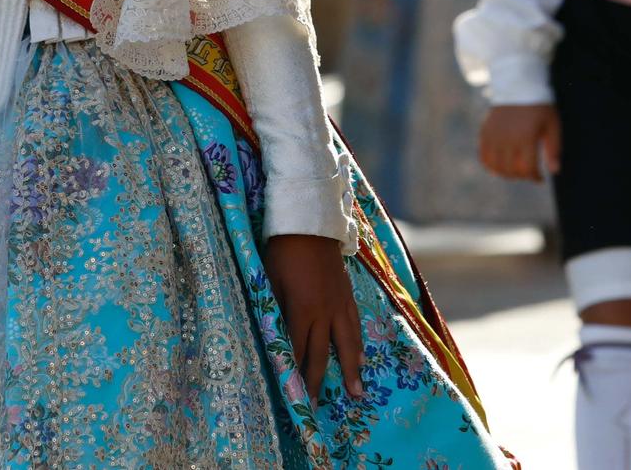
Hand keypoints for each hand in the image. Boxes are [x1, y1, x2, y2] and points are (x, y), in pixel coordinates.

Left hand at [265, 234, 364, 401]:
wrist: (311, 225)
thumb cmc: (283, 253)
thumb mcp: (270, 281)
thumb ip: (275, 310)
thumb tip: (273, 337)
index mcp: (302, 311)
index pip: (297, 350)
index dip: (295, 374)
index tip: (294, 396)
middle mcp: (324, 313)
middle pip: (322, 353)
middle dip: (319, 380)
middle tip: (319, 405)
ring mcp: (339, 305)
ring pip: (346, 344)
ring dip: (350, 370)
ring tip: (356, 392)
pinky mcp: (347, 296)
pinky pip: (354, 326)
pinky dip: (357, 345)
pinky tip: (360, 357)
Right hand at [479, 104, 559, 181]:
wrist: (517, 86)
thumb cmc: (539, 106)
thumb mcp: (552, 125)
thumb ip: (554, 149)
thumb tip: (554, 171)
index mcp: (526, 137)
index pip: (528, 168)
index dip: (535, 177)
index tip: (540, 178)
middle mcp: (507, 139)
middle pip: (511, 170)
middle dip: (522, 176)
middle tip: (528, 172)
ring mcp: (494, 136)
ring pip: (496, 167)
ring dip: (506, 174)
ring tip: (515, 171)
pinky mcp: (485, 133)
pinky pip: (484, 157)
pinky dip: (490, 166)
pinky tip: (500, 166)